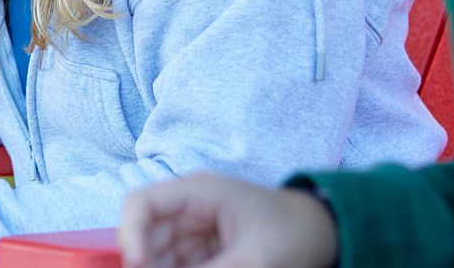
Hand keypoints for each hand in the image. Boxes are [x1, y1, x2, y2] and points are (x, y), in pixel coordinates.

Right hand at [119, 173, 338, 267]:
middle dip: (146, 263)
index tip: (138, 266)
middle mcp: (187, 209)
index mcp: (198, 193)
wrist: (323, 234)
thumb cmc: (293, 234)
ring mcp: (192, 232)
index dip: (130, 234)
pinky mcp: (201, 253)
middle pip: (145, 237)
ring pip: (157, 257)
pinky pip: (176, 266)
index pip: (141, 204)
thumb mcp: (254, 259)